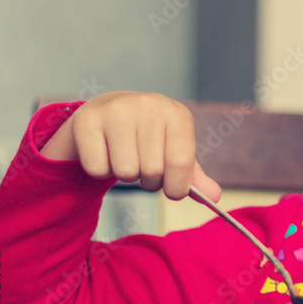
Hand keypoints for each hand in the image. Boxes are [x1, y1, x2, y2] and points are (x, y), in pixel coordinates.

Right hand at [40, 91, 220, 201]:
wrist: (108, 114)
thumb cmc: (148, 140)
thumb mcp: (174, 154)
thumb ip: (194, 177)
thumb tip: (214, 197)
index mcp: (177, 114)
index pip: (181, 164)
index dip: (176, 187)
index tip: (172, 190)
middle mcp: (149, 106)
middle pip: (152, 171)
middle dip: (148, 180)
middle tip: (143, 165)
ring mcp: (117, 109)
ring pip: (124, 172)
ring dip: (125, 176)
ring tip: (125, 157)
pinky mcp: (87, 120)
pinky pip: (97, 168)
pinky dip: (100, 171)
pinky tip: (105, 152)